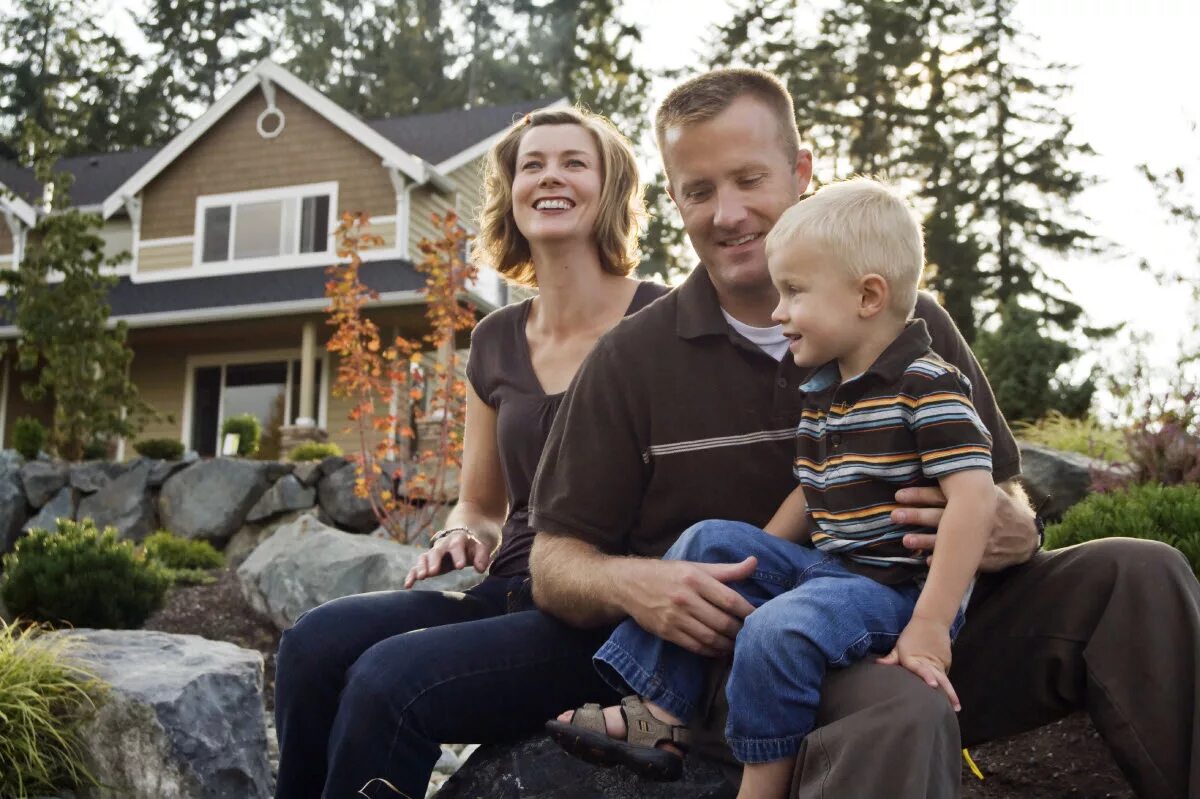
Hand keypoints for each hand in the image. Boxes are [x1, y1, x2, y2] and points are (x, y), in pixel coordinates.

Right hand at [404, 530, 492, 588]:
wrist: (460, 539)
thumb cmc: (471, 547)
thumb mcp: (480, 548)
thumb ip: (482, 557)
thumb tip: (480, 569)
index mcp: (458, 540)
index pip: (457, 546)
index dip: (458, 556)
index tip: (460, 567)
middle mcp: (443, 545)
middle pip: (437, 551)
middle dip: (434, 561)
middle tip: (433, 572)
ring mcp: (433, 553)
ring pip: (424, 557)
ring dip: (421, 567)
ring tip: (421, 577)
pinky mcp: (427, 562)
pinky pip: (416, 567)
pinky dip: (411, 575)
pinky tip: (408, 585)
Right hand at [623, 557, 757, 657]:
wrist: (630, 584)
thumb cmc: (668, 573)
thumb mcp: (695, 566)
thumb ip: (726, 570)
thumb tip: (754, 562)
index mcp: (694, 578)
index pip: (729, 599)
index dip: (748, 611)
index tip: (761, 617)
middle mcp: (685, 598)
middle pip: (722, 622)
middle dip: (741, 631)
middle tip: (753, 634)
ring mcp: (674, 617)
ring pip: (710, 637)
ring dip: (728, 644)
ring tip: (739, 644)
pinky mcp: (667, 632)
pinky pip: (695, 647)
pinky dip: (712, 651)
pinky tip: (720, 649)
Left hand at [877, 615, 959, 709]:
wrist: (931, 620)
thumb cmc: (911, 634)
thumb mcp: (900, 646)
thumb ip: (891, 658)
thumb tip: (878, 664)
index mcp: (915, 659)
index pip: (921, 669)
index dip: (927, 676)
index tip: (933, 685)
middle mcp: (930, 662)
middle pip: (941, 679)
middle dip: (948, 693)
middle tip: (955, 708)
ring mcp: (940, 662)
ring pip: (945, 679)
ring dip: (950, 692)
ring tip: (955, 707)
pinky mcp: (947, 661)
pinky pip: (945, 674)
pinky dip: (945, 683)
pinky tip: (948, 694)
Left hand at [892, 484, 1036, 571]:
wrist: (1029, 536)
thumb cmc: (1002, 509)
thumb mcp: (990, 491)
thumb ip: (968, 484)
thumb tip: (946, 462)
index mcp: (974, 500)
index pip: (943, 495)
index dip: (920, 495)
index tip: (898, 495)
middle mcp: (975, 519)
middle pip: (940, 517)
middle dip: (916, 515)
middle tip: (893, 515)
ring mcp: (980, 540)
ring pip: (948, 541)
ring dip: (925, 541)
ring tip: (905, 541)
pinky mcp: (984, 558)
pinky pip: (962, 561)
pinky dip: (945, 563)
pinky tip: (927, 562)